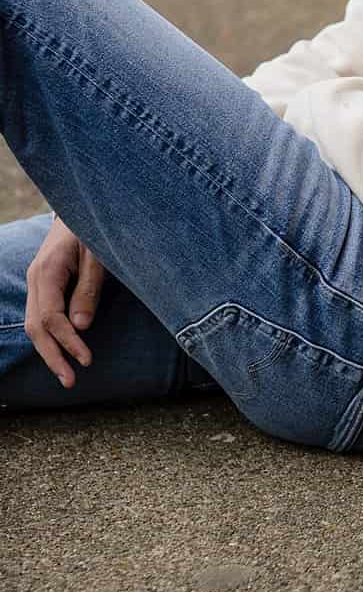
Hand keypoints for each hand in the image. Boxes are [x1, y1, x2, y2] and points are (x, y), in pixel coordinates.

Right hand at [25, 217, 106, 389]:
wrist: (81, 209)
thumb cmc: (94, 229)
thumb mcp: (99, 256)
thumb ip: (90, 289)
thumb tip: (81, 326)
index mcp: (48, 271)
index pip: (50, 317)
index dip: (67, 342)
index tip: (86, 360)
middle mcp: (36, 279)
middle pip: (35, 327)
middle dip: (52, 356)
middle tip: (70, 382)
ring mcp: (37, 283)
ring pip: (33, 325)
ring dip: (49, 352)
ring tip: (66, 376)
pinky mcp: (43, 287)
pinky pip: (41, 317)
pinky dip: (49, 338)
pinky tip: (61, 354)